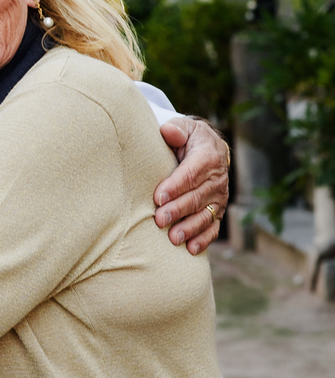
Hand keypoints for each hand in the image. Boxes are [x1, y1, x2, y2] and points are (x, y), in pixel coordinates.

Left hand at [154, 117, 228, 253]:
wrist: (210, 148)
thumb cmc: (190, 138)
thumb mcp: (185, 128)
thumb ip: (176, 129)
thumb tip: (167, 132)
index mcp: (208, 157)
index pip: (191, 174)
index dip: (175, 187)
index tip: (157, 197)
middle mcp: (217, 179)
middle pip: (196, 197)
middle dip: (178, 210)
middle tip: (160, 220)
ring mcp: (219, 197)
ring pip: (205, 215)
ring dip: (189, 228)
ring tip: (173, 238)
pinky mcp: (218, 210)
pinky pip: (213, 226)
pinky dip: (204, 239)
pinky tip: (191, 249)